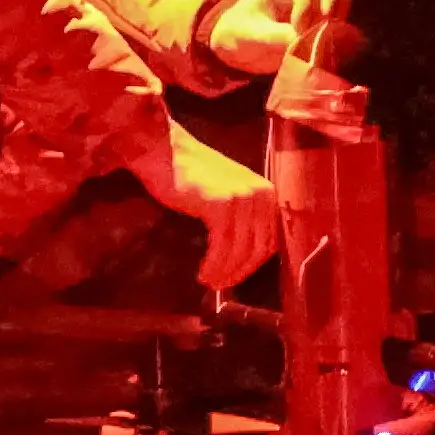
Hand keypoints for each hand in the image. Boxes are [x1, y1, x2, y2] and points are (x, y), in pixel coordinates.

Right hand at [134, 120, 280, 290]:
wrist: (163, 150)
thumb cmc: (189, 174)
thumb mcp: (227, 192)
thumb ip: (242, 216)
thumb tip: (246, 255)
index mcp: (266, 192)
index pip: (271, 239)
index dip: (253, 264)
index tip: (235, 276)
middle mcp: (260, 193)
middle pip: (259, 248)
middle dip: (240, 272)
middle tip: (221, 284)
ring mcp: (242, 198)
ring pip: (242, 251)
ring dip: (226, 272)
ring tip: (210, 281)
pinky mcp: (221, 204)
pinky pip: (223, 246)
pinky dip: (215, 264)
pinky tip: (204, 273)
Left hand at [205, 0, 349, 75]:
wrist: (237, 46)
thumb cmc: (238, 34)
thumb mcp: (252, 36)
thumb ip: (277, 37)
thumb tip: (304, 40)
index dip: (305, 6)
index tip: (298, 30)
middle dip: (326, 7)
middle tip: (318, 31)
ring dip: (336, 14)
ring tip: (326, 34)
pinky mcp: (318, 14)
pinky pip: (339, 10)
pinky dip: (340, 21)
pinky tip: (333, 37)